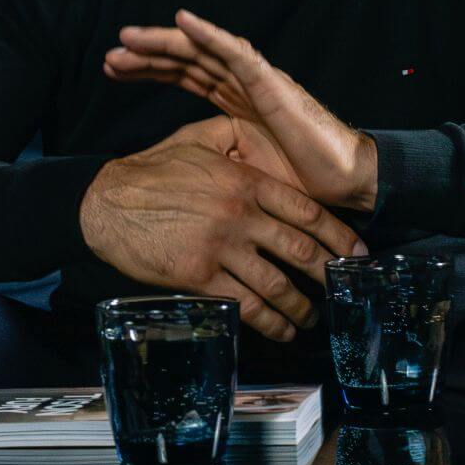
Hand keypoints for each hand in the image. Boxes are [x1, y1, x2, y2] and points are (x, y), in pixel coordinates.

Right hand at [79, 117, 370, 344]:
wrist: (107, 202)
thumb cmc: (152, 170)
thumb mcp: (197, 139)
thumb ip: (233, 138)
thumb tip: (258, 134)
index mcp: (246, 181)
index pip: (307, 212)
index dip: (339, 236)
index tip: (357, 253)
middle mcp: (241, 215)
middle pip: (301, 251)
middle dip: (328, 275)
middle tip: (342, 289)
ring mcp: (221, 248)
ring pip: (277, 285)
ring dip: (301, 307)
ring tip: (310, 317)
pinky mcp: (199, 277)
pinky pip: (244, 305)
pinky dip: (268, 323)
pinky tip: (280, 330)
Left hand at [103, 9, 378, 212]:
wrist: (343, 185)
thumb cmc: (299, 182)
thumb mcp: (240, 174)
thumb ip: (214, 160)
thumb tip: (177, 171)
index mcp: (235, 103)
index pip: (184, 76)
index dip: (149, 70)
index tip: (112, 70)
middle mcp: (242, 85)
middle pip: (185, 61)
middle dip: (146, 56)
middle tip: (109, 57)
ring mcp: (256, 81)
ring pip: (202, 52)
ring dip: (163, 43)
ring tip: (126, 39)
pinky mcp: (271, 84)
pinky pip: (235, 53)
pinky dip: (209, 35)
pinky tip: (182, 21)